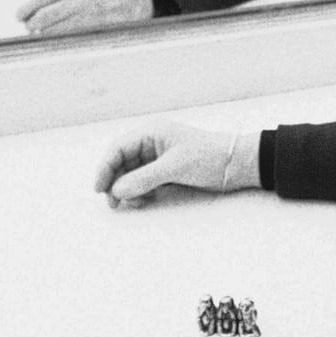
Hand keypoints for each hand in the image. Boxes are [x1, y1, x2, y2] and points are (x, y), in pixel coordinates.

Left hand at [16, 0, 152, 33]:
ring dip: (44, 34)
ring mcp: (85, 16)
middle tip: (28, 27)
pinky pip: (70, 37)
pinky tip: (55, 39)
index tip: (19, 15)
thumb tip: (38, 8)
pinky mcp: (92, 29)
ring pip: (56, 30)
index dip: (27, 8)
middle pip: (45, 16)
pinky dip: (60, 39)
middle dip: (33, 24)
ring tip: (39, 34)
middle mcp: (77, 0)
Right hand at [93, 121, 259, 207]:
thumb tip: (117, 190)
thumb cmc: (209, 156)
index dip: (105, 168)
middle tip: (115, 203)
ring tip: (135, 203)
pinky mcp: (167, 172)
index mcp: (151, 133)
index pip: (118, 148)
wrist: (237, 164)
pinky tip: (147, 199)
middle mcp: (152, 143)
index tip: (99, 189)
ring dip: (129, 190)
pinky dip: (141, 192)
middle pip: (122, 163)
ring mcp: (159, 158)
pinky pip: (144, 182)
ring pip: (132, 175)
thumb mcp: (174, 167)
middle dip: (116, 182)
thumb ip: (143, 179)